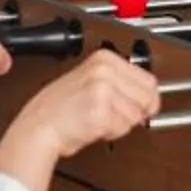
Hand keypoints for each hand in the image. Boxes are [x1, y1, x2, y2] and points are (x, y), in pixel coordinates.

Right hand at [21, 49, 160, 159]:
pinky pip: (122, 128)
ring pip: (136, 116)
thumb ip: (120, 83)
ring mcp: (103, 90)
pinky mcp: (101, 112)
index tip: (139, 106)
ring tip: (98, 118)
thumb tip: (151, 97)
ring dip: (120, 124)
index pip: (149, 80)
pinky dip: (111, 133)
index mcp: (104, 58)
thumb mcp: (90, 80)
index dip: (146, 99)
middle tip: (113, 115)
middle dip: (135, 112)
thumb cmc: (60, 108)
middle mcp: (105, 70)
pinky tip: (93, 126)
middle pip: (148, 98)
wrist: (38, 127)